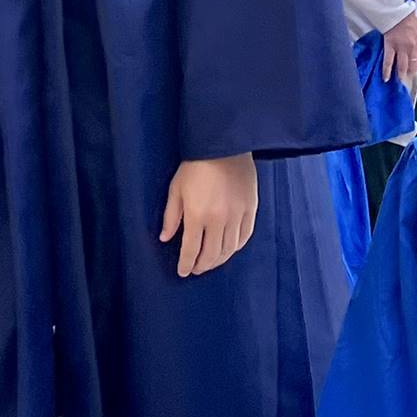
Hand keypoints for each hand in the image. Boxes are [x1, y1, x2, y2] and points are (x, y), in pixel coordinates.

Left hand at [160, 154, 257, 278]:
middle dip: (202, 266)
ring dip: (219, 260)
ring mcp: (237, 214)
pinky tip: (230, 249)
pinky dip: (236, 246)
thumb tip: (165, 238)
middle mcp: (218, 219)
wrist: (223, 145)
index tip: (183, 271)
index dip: (186, 264)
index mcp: (197, 215)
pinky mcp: (251, 208)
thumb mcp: (176, 189)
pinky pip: (245, 235)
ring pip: (229, 248)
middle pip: (212, 254)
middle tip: (196, 269)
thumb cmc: (195, 165)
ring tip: (211, 262)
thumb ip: (171, 216)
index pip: (191, 250)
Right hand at [382, 13, 416, 81]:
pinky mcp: (390, 46)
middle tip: (408, 72)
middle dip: (411, 71)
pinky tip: (386, 78)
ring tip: (399, 78)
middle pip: (414, 67)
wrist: (399, 11)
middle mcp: (413, 48)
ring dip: (401, 74)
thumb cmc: (412, 19)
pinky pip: (388, 62)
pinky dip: (386, 72)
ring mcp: (401, 48)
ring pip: (402, 67)